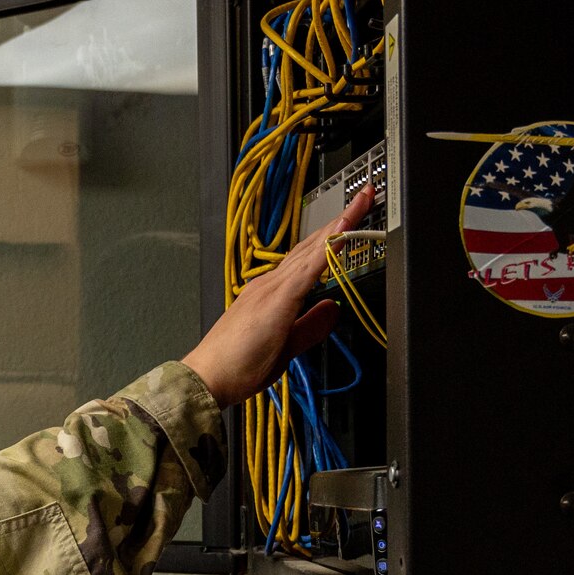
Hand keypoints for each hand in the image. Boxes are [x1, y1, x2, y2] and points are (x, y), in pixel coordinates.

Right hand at [181, 185, 375, 406]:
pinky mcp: (277, 298)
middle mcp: (269, 284)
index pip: (308, 259)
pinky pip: (310, 267)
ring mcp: (271, 288)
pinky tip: (344, 232)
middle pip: (312, 246)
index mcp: (270, 294)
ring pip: (313, 250)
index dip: (331, 239)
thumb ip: (310, 326)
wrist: (208, 376)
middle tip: (365, 197)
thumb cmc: (235, 365)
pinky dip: (328, 247)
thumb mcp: (286, 346)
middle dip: (341, 221)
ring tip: (361, 204)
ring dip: (339, 225)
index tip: (352, 222)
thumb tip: (332, 310)